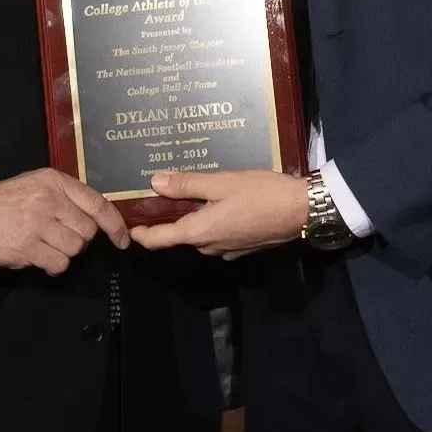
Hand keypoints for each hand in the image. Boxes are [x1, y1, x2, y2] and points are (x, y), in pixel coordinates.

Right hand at [0, 168, 128, 274]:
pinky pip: (59, 263)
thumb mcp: (34, 185)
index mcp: (54, 181)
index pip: (97, 203)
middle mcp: (49, 199)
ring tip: (43, 245)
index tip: (123, 238)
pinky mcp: (28, 246)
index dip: (115, 223)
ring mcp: (39, 223)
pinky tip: (39, 258)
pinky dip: (53, 266)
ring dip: (63, 253)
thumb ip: (63, 195)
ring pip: (75, 248)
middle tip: (57, 237)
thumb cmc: (1, 203)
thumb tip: (93, 215)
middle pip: (87, 230)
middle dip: (77, 239)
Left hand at [131, 170, 307, 259]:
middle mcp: (211, 246)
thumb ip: (187, 185)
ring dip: (193, 220)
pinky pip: (219, 236)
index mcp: (200, 232)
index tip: (128, 227)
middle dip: (169, 220)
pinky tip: (219, 204)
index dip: (141, 235)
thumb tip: (154, 183)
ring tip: (190, 196)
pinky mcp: (245, 247)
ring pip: (201, 235)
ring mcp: (229, 249)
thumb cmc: (261, 193)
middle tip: (161, 196)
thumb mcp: (222, 182)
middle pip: (181, 236)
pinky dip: (212, 222)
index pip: (160, 240)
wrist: (303, 210)